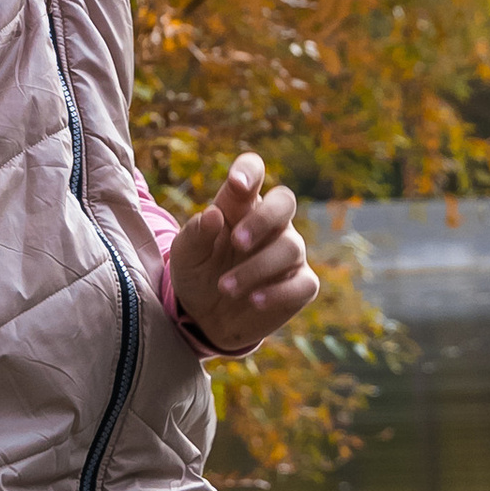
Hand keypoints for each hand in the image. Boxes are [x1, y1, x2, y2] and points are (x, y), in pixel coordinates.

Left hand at [168, 153, 319, 360]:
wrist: (205, 319)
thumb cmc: (198, 274)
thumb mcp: (185, 255)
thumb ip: (195, 233)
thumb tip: (213, 214)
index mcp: (240, 206)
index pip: (253, 172)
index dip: (249, 171)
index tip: (237, 184)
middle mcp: (270, 224)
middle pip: (284, 201)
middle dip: (263, 219)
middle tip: (237, 242)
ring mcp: (289, 253)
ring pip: (290, 247)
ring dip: (256, 268)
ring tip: (225, 288)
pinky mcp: (300, 285)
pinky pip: (303, 283)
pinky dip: (278, 292)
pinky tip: (254, 300)